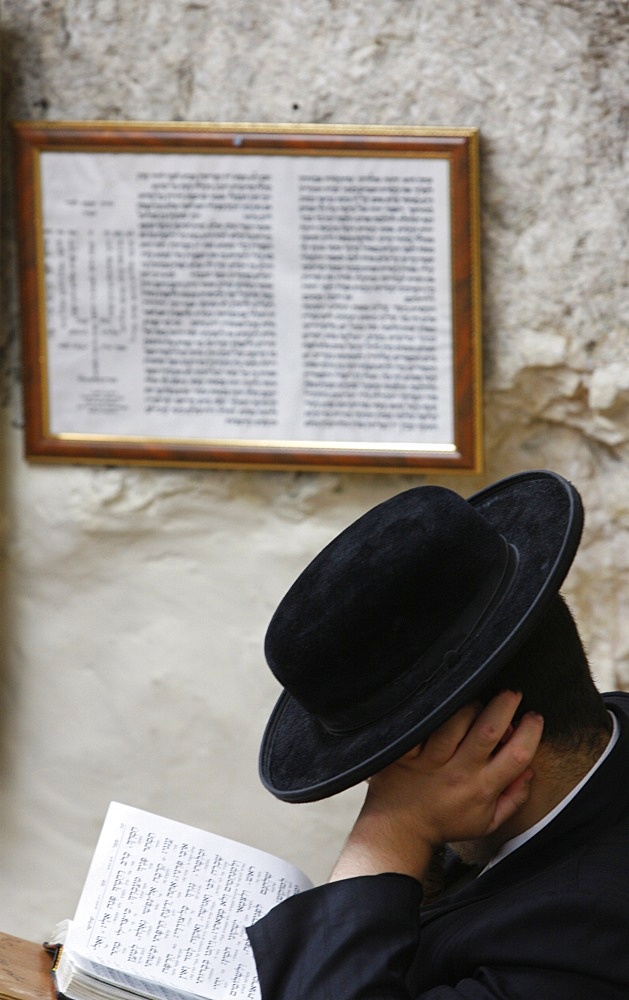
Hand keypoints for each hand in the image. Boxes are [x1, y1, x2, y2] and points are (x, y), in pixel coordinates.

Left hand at [329, 691, 543, 882]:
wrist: (400, 830)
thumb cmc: (446, 822)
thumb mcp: (487, 822)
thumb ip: (513, 798)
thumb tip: (530, 771)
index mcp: (483, 789)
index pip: (517, 754)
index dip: (531, 731)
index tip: (534, 717)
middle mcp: (459, 772)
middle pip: (488, 729)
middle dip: (505, 705)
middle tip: (512, 693)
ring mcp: (431, 760)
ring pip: (456, 720)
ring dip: (472, 704)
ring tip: (477, 703)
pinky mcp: (407, 752)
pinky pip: (424, 723)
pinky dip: (436, 710)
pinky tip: (445, 704)